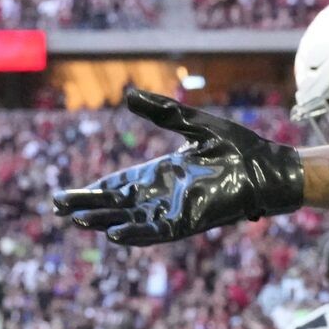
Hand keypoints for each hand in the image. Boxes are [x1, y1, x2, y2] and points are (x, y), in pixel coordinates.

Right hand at [53, 89, 304, 245]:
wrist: (270, 166)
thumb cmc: (239, 147)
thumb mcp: (195, 125)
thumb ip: (163, 112)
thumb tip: (129, 95)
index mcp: (162, 173)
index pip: (118, 185)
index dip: (93, 191)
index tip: (64, 197)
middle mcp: (165, 194)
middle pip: (118, 205)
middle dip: (90, 207)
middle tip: (59, 208)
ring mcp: (177, 209)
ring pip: (133, 221)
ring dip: (107, 222)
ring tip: (79, 220)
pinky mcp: (192, 220)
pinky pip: (159, 231)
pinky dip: (137, 233)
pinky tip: (114, 233)